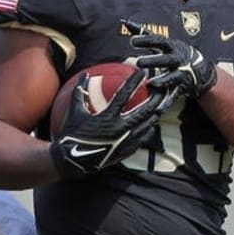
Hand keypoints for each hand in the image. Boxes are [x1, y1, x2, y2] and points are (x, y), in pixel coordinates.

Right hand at [49, 69, 170, 179]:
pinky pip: (142, 139)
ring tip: (160, 106)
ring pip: (147, 125)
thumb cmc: (72, 135)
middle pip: (144, 110)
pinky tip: (151, 126)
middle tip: (161, 89)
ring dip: (155, 114)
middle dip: (155, 98)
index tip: (142, 73)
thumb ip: (80, 93)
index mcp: (108, 116)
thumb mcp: (74, 112)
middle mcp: (120, 128)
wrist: (73, 161)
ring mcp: (125, 141)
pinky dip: (148, 130)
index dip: (134, 81)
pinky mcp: (126, 150)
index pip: (125, 94)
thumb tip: (84, 75)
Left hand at [128, 23, 217, 98]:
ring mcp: (181, 74)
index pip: (159, 41)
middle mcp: (178, 59)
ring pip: (172, 77)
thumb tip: (126, 23)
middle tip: (138, 62)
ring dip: (162, 81)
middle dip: (153, 60)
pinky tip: (158, 109)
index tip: (132, 41)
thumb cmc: (174, 53)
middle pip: (166, 59)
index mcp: (172, 46)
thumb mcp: (163, 42)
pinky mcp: (182, 88)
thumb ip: (144, 34)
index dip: (146, 41)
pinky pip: (173, 96)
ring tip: (151, 83)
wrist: (200, 70)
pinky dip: (166, 102)